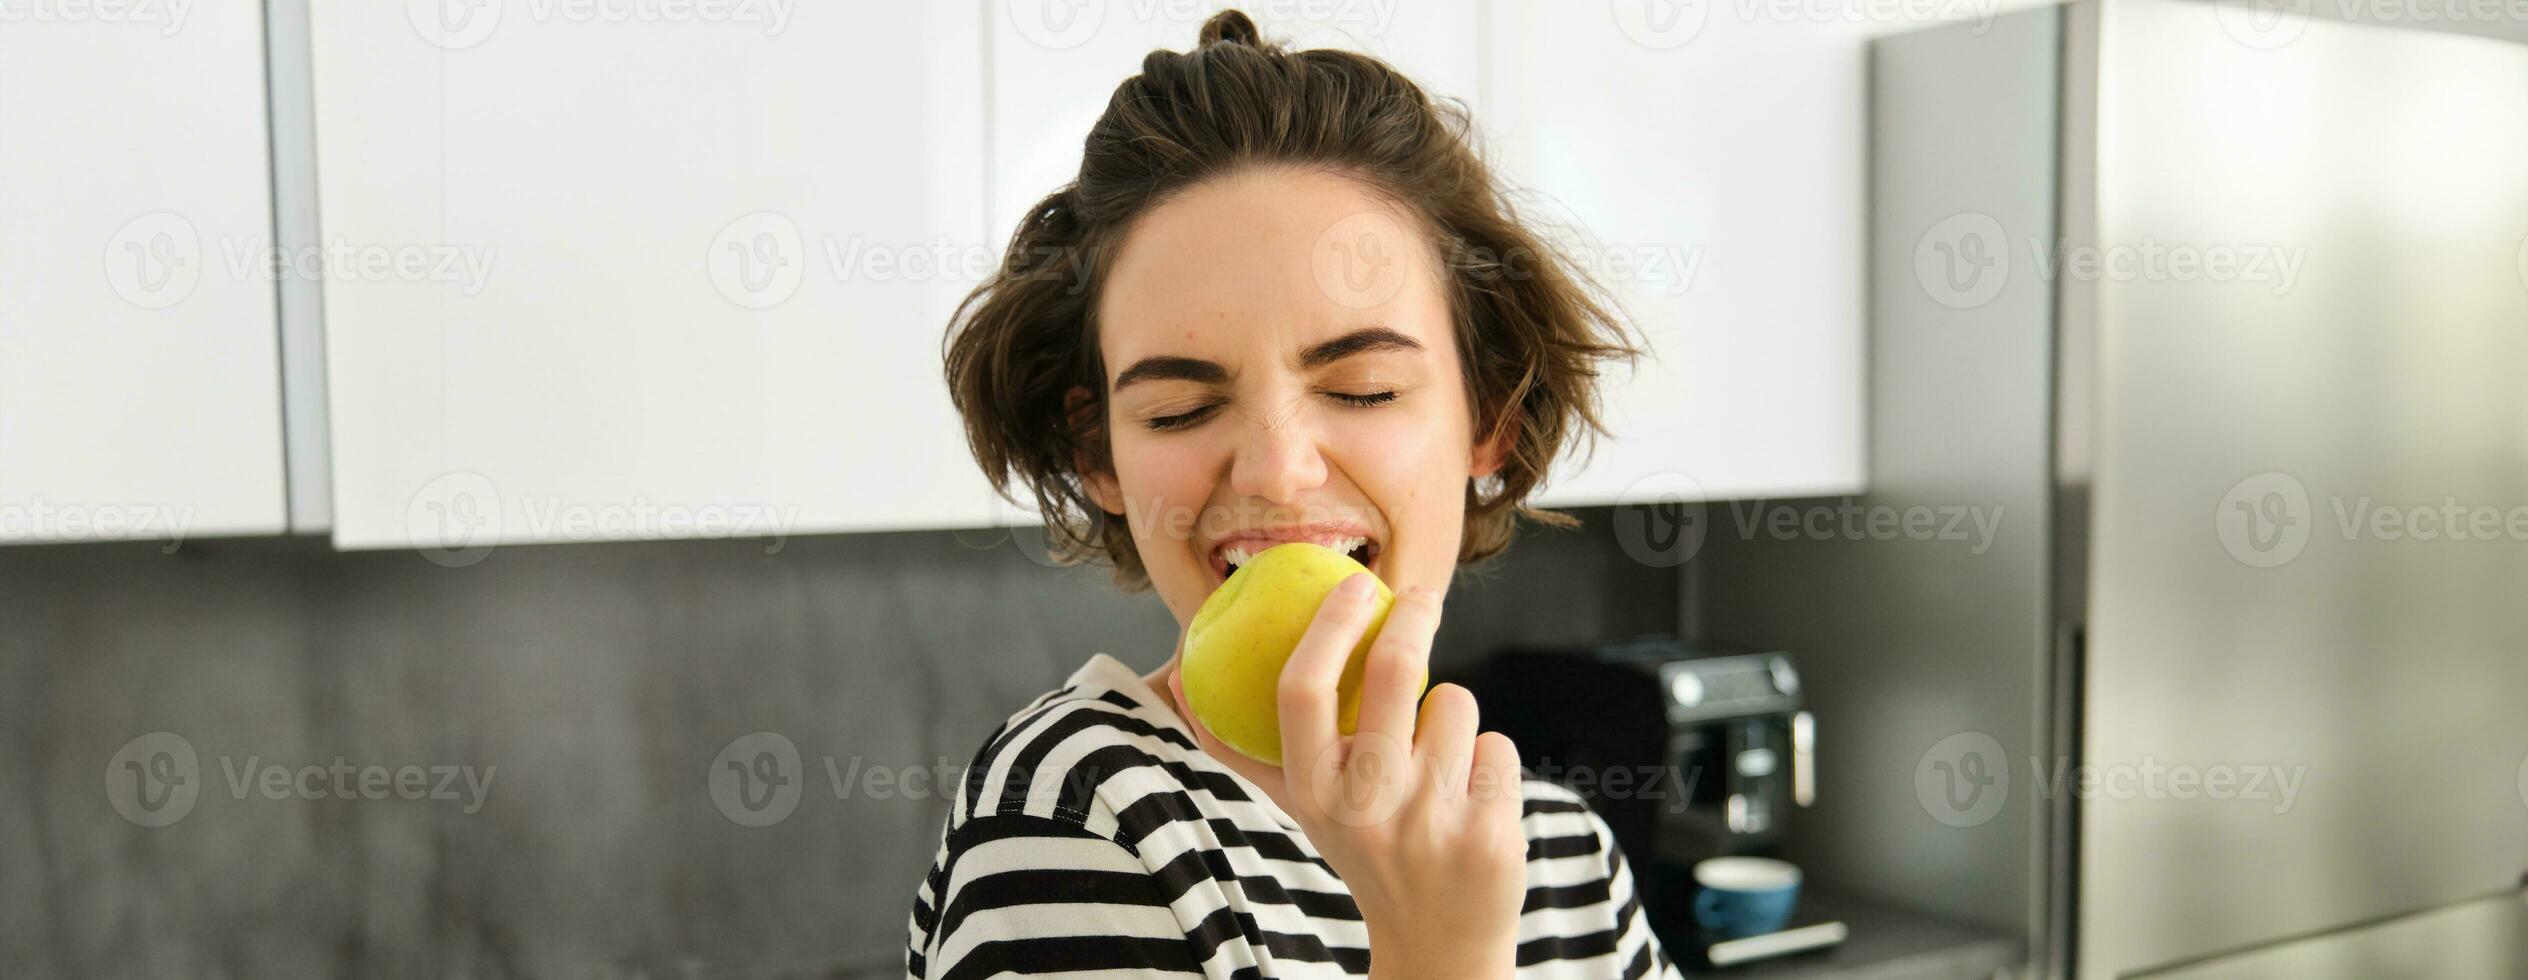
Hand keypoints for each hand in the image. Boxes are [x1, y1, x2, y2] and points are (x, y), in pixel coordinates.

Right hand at [1168, 574, 1525, 979]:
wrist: (1437, 942)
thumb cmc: (1364, 853)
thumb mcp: (1302, 809)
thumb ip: (1245, 752)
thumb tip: (1177, 685)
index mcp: (1313, 793)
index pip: (1303, 689)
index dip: (1329, 625)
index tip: (1353, 584)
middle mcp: (1367, 805)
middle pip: (1396, 669)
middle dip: (1414, 615)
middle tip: (1420, 596)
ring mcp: (1431, 818)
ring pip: (1455, 701)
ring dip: (1450, 715)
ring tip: (1437, 762)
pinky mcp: (1490, 829)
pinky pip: (1496, 743)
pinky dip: (1488, 759)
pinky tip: (1471, 799)